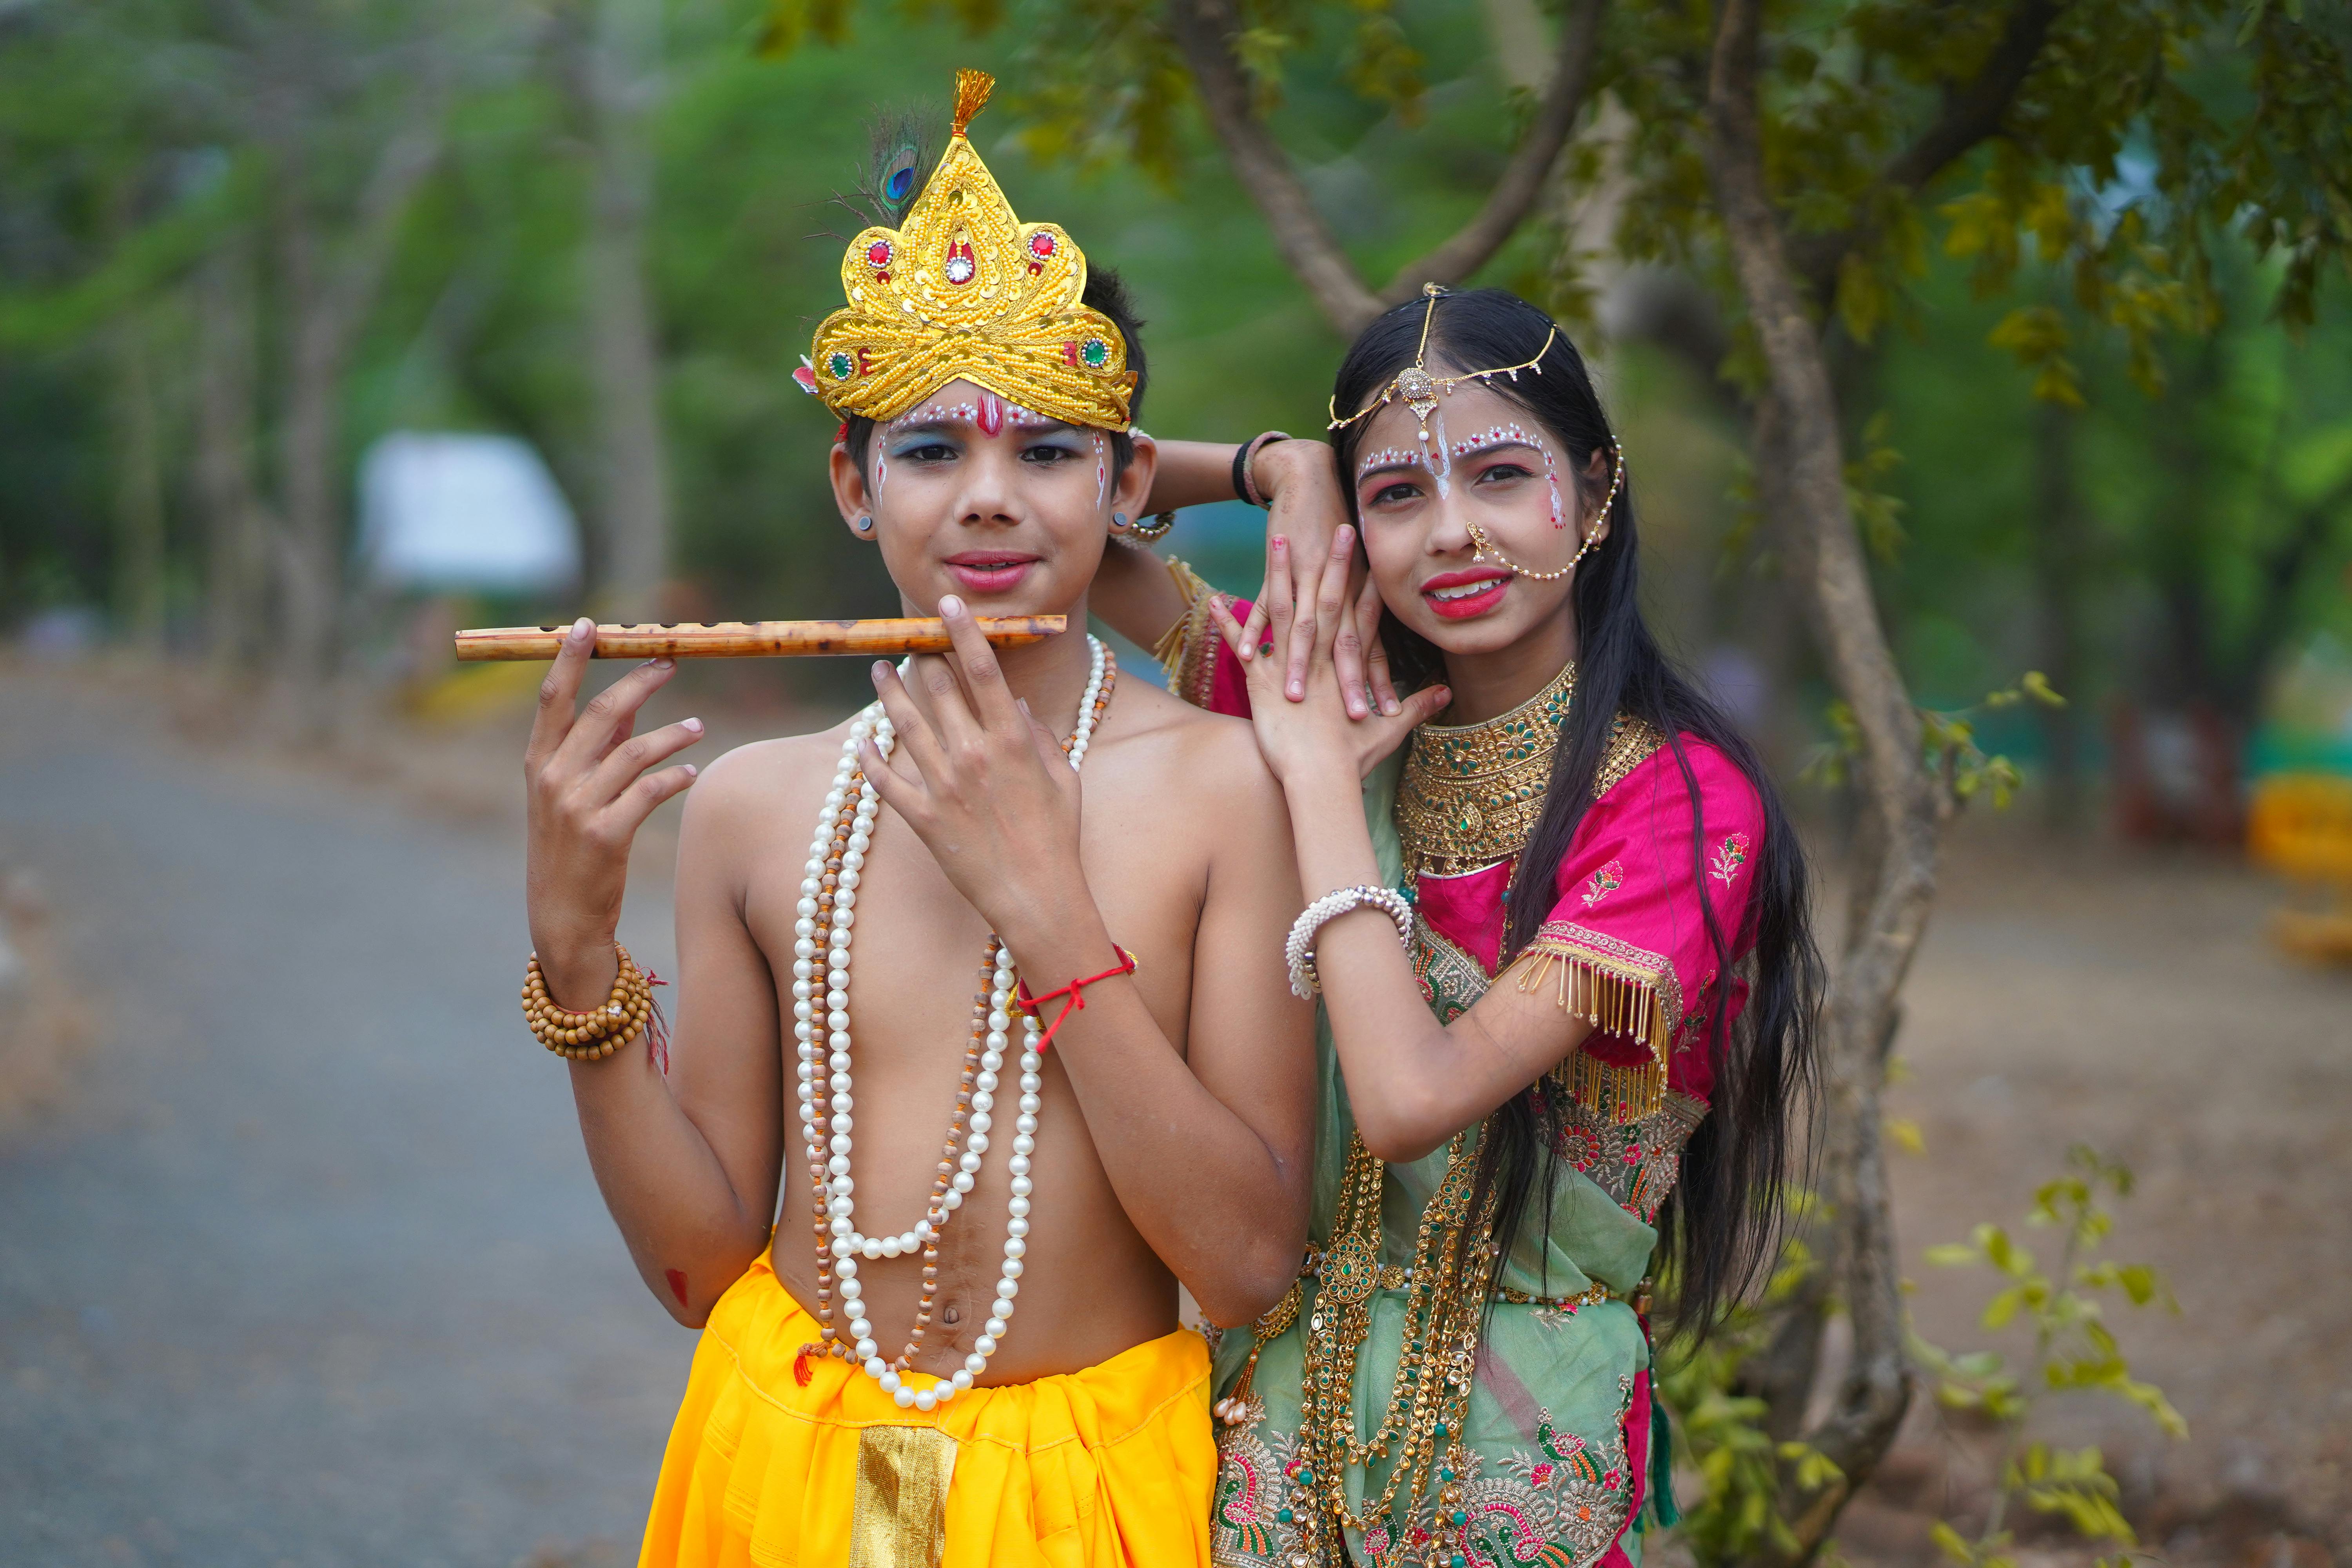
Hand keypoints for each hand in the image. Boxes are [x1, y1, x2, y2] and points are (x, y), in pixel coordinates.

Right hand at [524, 618, 703, 1004]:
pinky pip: (650, 791)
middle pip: (602, 713)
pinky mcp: (606, 836)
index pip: (552, 698)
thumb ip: (593, 751)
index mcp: (537, 765)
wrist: (561, 919)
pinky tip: (692, 771)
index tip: (590, 625)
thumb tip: (626, 707)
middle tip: (672, 661)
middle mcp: (553, 780)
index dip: (571, 659)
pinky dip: (676, 776)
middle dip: (640, 682)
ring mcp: (578, 808)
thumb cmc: (570, 852)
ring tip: (699, 725)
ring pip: (635, 750)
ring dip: (673, 733)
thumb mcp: (568, 797)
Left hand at [857, 596, 1090, 941]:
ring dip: (889, 692)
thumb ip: (1040, 739)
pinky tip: (860, 739)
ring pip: (905, 725)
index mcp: (1011, 741)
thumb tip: (1020, 708)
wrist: (1036, 897)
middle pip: (940, 689)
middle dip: (924, 657)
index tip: (948, 604)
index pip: (983, 670)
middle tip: (911, 638)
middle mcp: (973, 755)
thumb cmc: (1058, 838)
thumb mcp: (1064, 780)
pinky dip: (870, 758)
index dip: (963, 631)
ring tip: (877, 669)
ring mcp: (944, 786)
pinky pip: (886, 780)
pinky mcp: (923, 818)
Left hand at [1214, 525, 1450, 785]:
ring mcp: (1292, 667)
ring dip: (1280, 572)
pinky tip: (1213, 601)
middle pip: (1330, 599)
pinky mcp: (1262, 683)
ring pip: (1285, 609)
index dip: (1371, 585)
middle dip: (1336, 561)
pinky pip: (1243, 646)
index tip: (1376, 554)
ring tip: (1276, 537)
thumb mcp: (1388, 734)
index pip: (1365, 617)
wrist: (1322, 783)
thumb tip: (1445, 696)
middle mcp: (1323, 660)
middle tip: (1339, 524)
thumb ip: (1414, 708)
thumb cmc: (1353, 762)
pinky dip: (1229, 623)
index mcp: (1350, 669)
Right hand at [1233, 441, 1393, 720]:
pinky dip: (1250, 627)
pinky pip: (1263, 605)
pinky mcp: (1277, 573)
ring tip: (1295, 698)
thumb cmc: (1337, 522)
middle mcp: (1334, 591)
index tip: (1389, 712)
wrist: (1311, 477)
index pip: (1370, 644)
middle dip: (1348, 682)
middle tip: (1357, 717)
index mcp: (1355, 593)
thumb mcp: (1360, 560)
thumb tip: (1381, 632)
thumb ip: (1368, 600)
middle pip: (1343, 645)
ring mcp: (1304, 582)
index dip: (1378, 676)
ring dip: (1297, 664)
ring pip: (1302, 630)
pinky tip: (1245, 652)